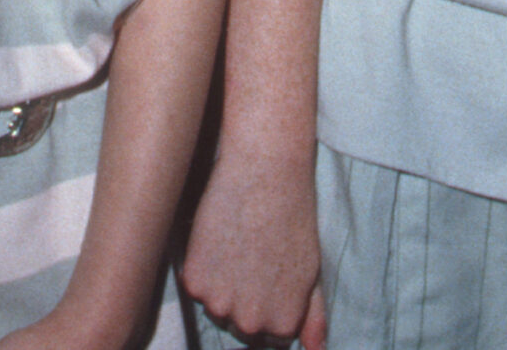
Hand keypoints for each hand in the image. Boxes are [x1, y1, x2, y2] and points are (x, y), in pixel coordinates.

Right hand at [182, 148, 327, 349]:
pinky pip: (196, 286)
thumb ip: (312, 316)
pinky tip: (221, 240)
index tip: (272, 275)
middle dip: (246, 298)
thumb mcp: (311, 270)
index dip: (270, 303)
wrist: (266, 172)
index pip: (269, 336)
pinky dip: (203, 267)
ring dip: (223, 286)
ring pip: (216, 306)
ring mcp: (219, 303)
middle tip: (255, 258)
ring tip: (240, 247)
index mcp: (282, 323)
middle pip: (240, 325)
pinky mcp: (194, 281)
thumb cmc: (294, 217)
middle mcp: (250, 321)